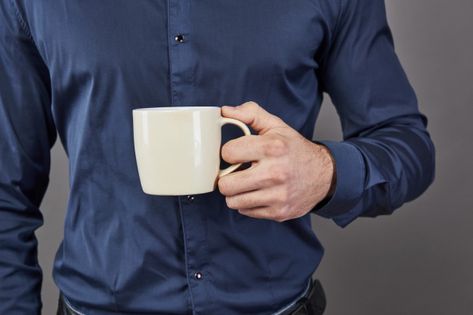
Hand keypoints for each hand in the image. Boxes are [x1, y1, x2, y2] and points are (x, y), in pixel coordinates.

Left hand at [218, 101, 335, 221]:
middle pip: (226, 184)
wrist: (325, 175)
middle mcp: (275, 173)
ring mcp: (277, 195)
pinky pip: (245, 211)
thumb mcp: (276, 126)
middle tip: (237, 172)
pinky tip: (257, 193)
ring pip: (232, 201)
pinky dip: (247, 203)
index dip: (229, 153)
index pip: (228, 153)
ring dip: (236, 192)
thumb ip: (250, 114)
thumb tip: (225, 111)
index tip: (237, 154)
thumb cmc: (295, 149)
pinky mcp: (279, 212)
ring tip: (246, 183)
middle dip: (227, 177)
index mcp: (272, 148)